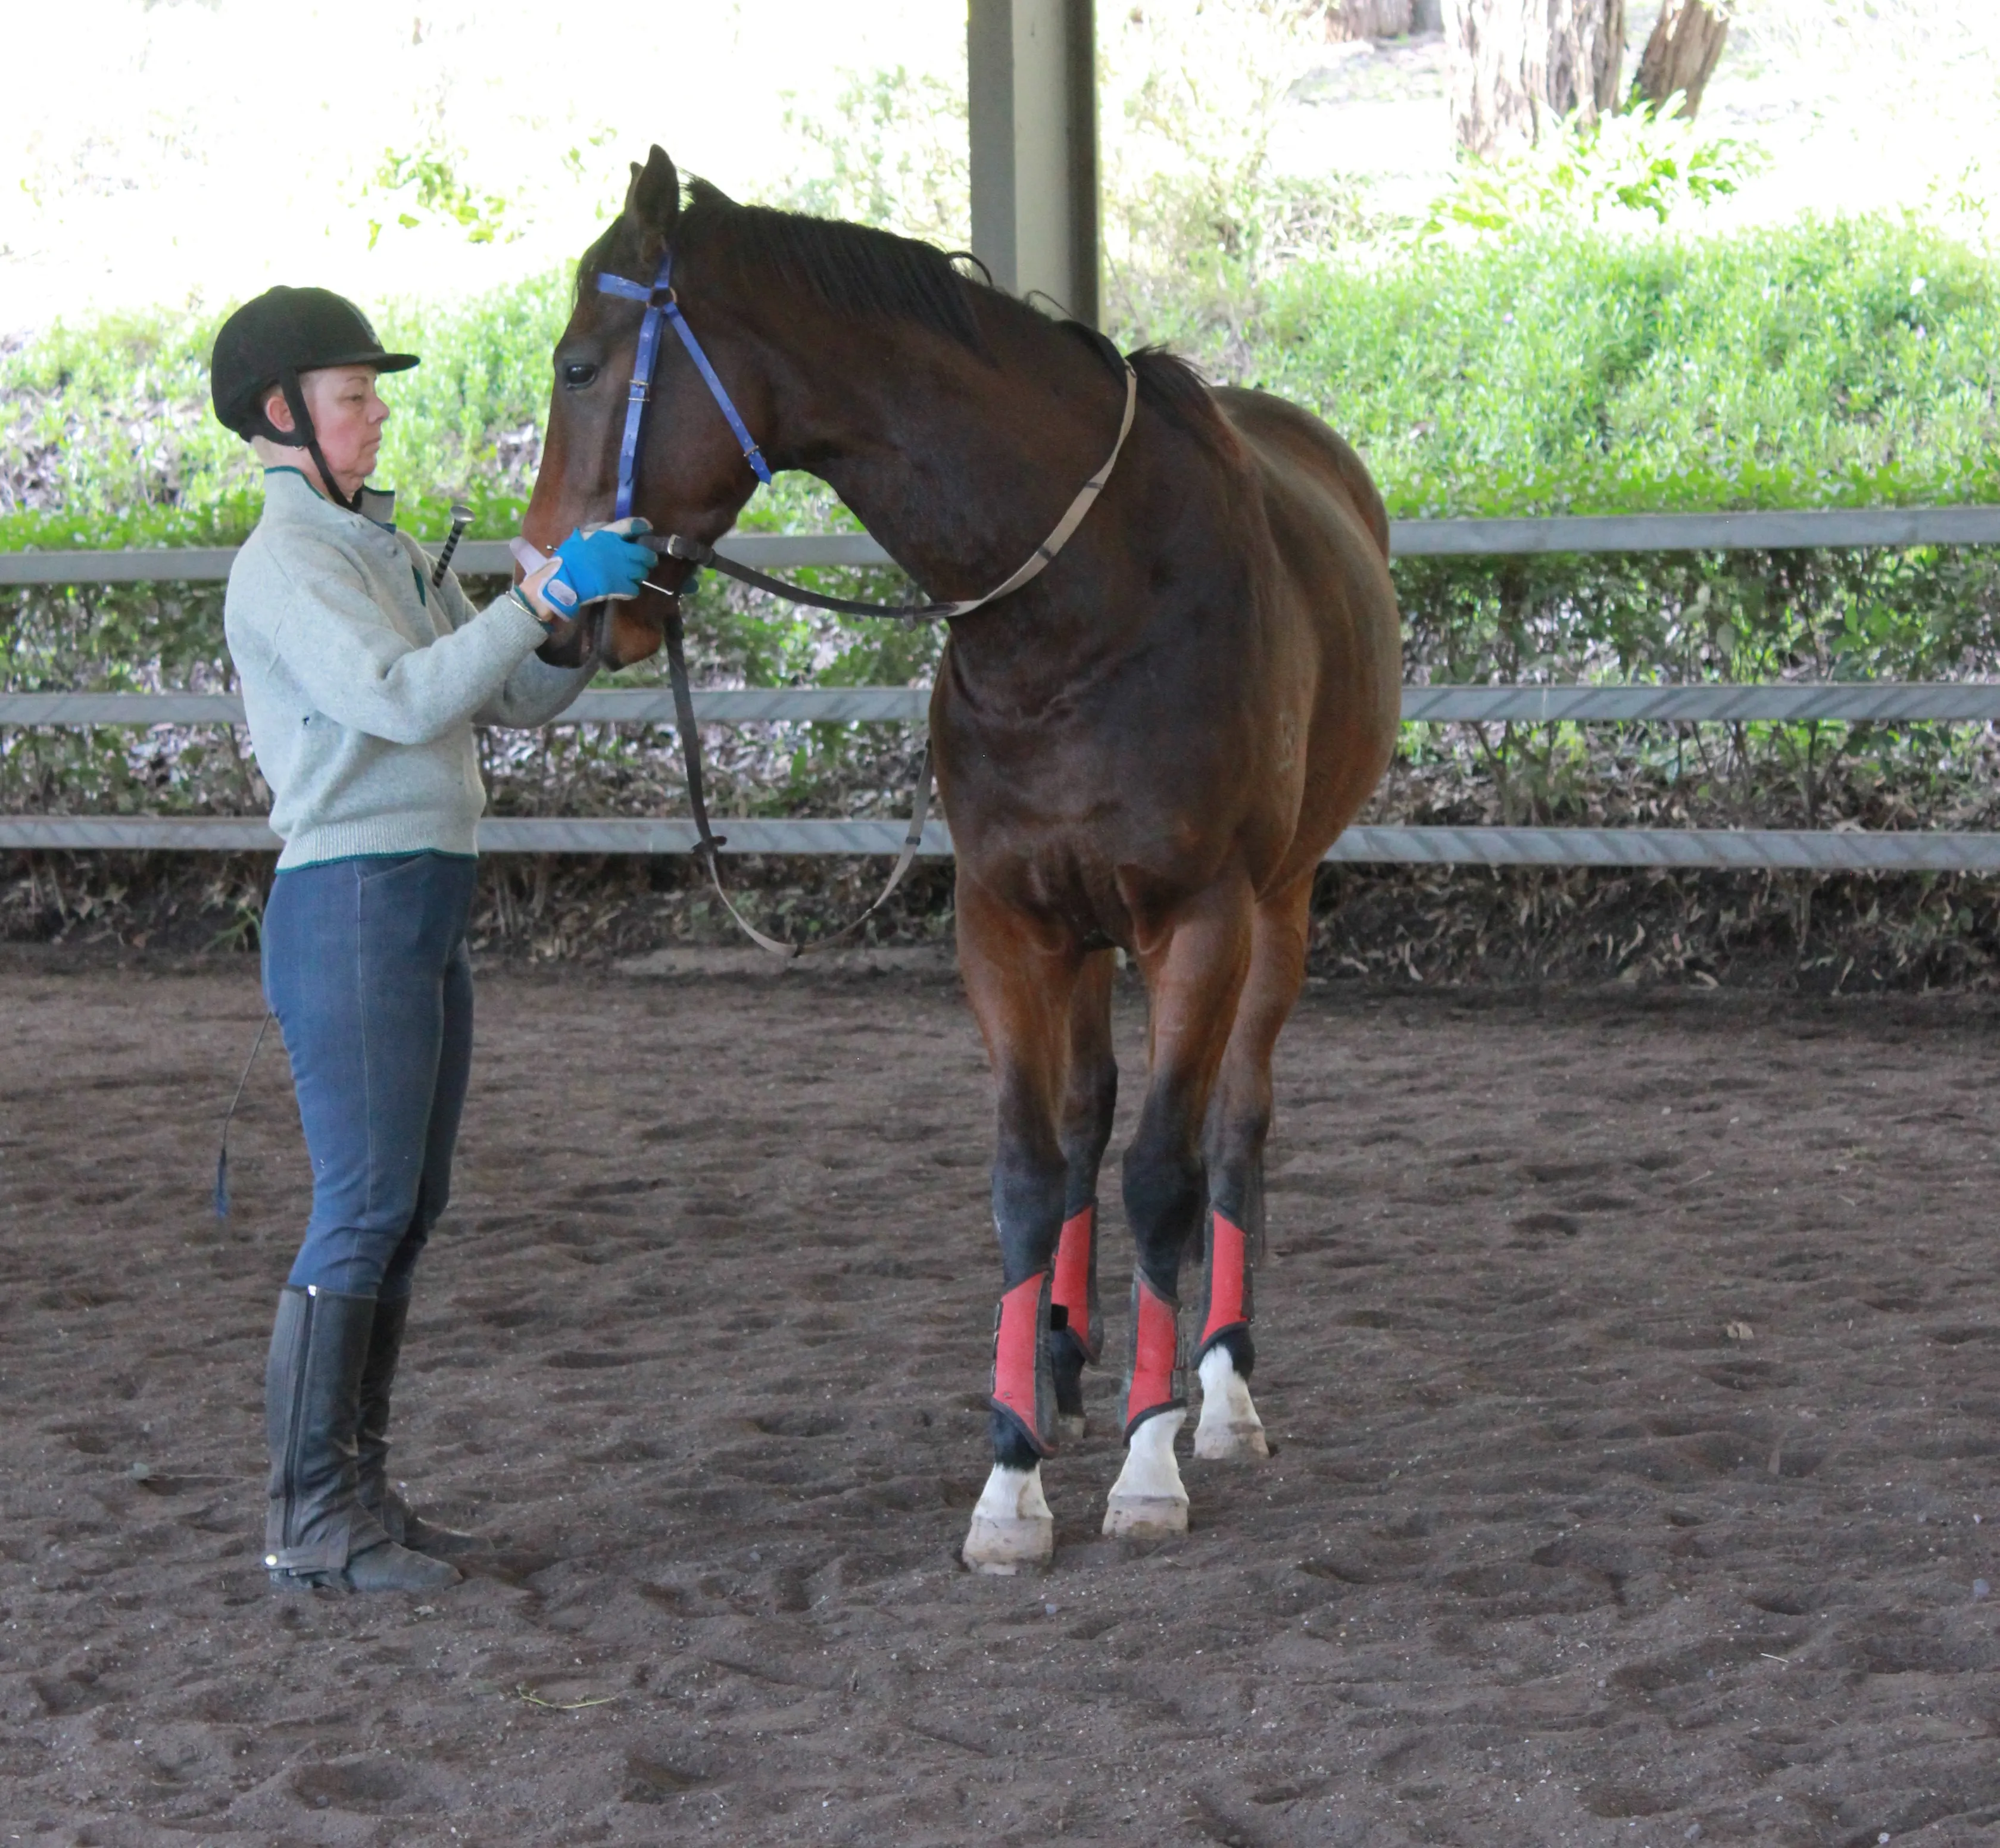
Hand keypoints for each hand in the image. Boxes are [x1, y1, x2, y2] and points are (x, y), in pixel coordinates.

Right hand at [515, 517, 652, 620]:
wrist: (564, 578)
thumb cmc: (569, 556)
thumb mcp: (581, 536)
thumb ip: (598, 531)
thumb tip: (609, 529)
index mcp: (609, 535)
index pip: (633, 525)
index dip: (643, 526)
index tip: (647, 529)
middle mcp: (620, 551)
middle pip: (645, 553)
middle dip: (649, 557)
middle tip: (647, 560)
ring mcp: (622, 570)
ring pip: (642, 572)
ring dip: (640, 573)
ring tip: (635, 575)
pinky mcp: (621, 587)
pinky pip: (635, 588)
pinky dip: (633, 589)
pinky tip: (627, 588)